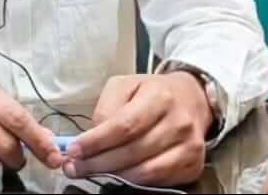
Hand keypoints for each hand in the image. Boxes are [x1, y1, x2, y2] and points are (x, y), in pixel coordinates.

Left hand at [63, 73, 212, 185]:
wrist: (192, 98)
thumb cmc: (152, 92)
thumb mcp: (125, 85)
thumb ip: (106, 107)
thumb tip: (91, 136)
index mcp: (160, 96)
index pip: (124, 125)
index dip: (96, 141)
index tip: (73, 150)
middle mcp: (179, 122)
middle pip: (133, 152)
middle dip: (98, 163)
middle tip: (74, 167)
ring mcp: (190, 146)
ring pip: (145, 172)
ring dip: (114, 177)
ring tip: (91, 173)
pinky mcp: (194, 165)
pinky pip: (159, 181)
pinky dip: (135, 182)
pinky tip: (118, 176)